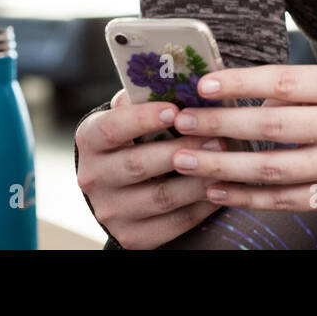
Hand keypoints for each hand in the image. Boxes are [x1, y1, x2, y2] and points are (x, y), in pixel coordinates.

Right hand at [75, 88, 223, 248]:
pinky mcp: (132, 237)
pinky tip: (221, 189)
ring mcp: (111, 212)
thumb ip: (143, 100)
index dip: (144, 118)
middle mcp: (93, 178)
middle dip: (183, 150)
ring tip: (226, 162)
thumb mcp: (127, 116)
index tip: (176, 109)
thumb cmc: (132, 140)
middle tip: (217, 137)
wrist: (116, 189)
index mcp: (90, 140)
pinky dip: (201, 206)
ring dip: (198, 179)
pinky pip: (174, 223)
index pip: (113, 127)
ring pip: (162, 197)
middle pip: (140, 164)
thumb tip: (176, 78)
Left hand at [167, 64, 316, 211]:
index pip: (283, 82)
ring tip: (186, 159)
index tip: (204, 86)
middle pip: (273, 127)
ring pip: (272, 169)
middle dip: (221, 125)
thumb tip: (227, 97)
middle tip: (183, 123)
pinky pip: (282, 200)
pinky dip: (244, 197)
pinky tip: (214, 190)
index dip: (241, 83)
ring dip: (223, 166)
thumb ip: (287, 88)